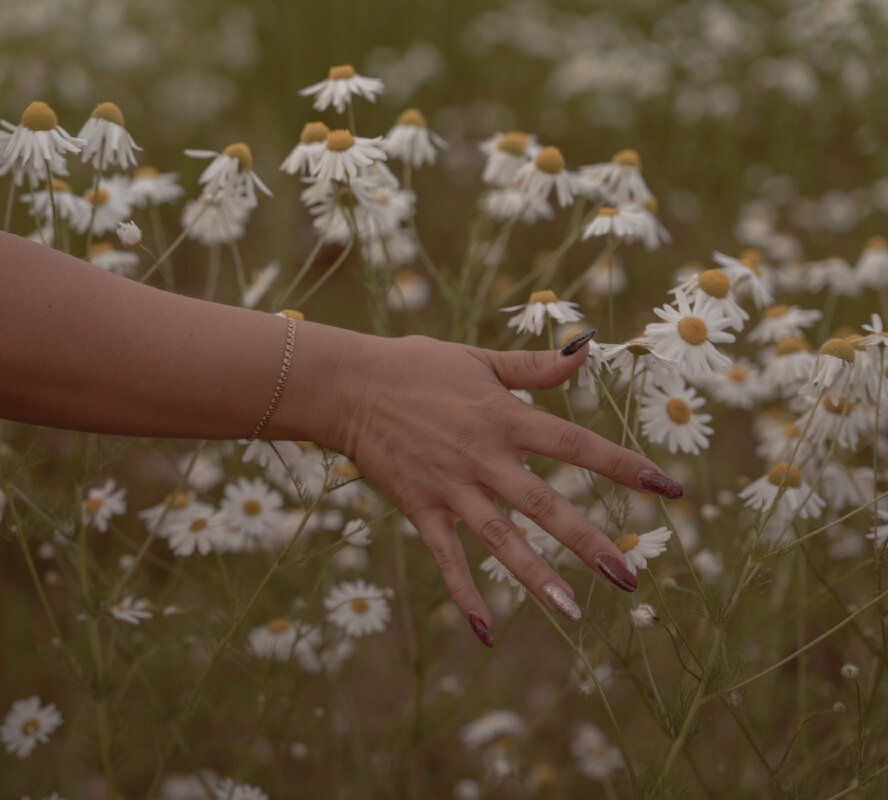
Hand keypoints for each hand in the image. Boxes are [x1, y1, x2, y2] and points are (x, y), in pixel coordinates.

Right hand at [329, 331, 681, 644]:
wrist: (348, 387)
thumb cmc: (415, 366)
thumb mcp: (479, 359)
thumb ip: (535, 366)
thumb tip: (589, 350)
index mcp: (505, 417)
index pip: (577, 445)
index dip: (624, 466)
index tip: (669, 489)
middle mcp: (484, 457)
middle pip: (545, 504)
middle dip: (589, 541)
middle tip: (629, 576)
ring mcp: (451, 487)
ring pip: (500, 539)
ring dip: (536, 577)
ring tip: (572, 614)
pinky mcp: (420, 509)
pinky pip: (446, 559)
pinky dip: (465, 594)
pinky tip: (487, 632)